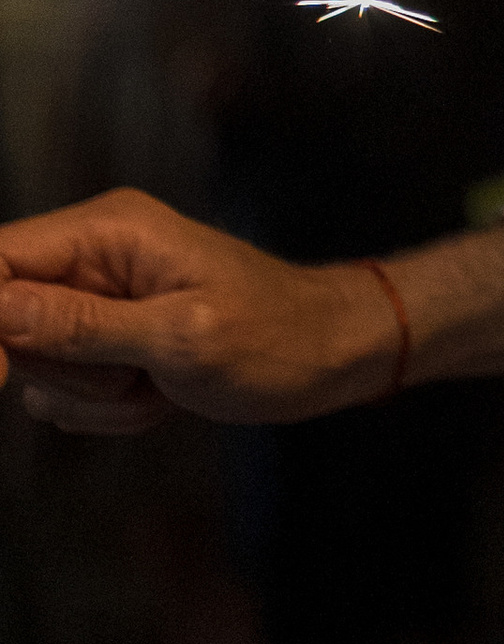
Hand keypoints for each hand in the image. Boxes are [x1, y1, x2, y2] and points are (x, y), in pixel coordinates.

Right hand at [0, 193, 397, 423]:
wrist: (331, 357)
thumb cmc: (276, 336)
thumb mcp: (180, 336)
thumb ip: (81, 324)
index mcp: (108, 231)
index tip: (7, 374)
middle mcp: (93, 258)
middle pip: (6, 320)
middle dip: (59, 368)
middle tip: (128, 375)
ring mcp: (97, 302)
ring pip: (33, 366)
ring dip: (90, 398)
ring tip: (155, 386)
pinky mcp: (106, 344)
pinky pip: (63, 393)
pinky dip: (105, 412)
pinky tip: (157, 400)